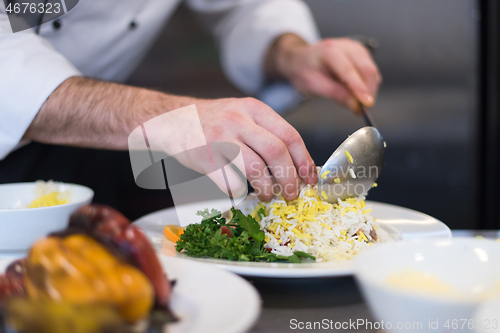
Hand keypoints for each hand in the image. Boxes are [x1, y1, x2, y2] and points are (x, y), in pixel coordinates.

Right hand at [193, 98, 317, 200]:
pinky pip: (231, 183)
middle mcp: (238, 120)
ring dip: (267, 189)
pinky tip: (240, 194)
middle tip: (291, 194)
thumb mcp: (240, 114)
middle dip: (289, 178)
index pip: (289, 135)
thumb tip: (296, 164)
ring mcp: (221, 139)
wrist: (171, 119)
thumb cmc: (211, 121)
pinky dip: (240, 194)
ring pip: (256, 169)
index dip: (304, 160)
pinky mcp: (205, 158)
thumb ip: (265, 132)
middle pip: (276, 152)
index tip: (309, 179)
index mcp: (253, 108)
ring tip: (267, 195)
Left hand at [267, 34, 381, 112]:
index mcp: (329, 51)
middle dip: (368, 92)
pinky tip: (354, 90)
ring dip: (368, 90)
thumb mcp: (313, 86)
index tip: (367, 104)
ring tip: (354, 101)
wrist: (302, 59)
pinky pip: (371, 72)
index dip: (359, 88)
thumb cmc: (305, 71)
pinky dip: (367, 85)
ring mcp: (356, 48)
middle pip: (367, 69)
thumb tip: (356, 105)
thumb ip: (335, 94)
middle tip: (362, 110)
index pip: (348, 70)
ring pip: (372, 71)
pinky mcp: (362, 54)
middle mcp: (346, 46)